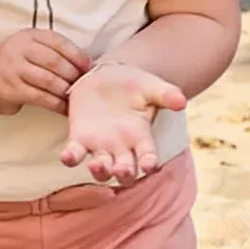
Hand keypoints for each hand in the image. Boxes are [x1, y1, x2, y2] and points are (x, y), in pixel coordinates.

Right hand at [0, 30, 90, 115]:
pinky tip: (66, 109)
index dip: (77, 54)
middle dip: (73, 74)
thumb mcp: (31, 47)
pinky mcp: (11, 90)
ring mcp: (13, 70)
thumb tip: (87, 65)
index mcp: (29, 35)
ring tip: (76, 96)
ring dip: (66, 90)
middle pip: (54, 61)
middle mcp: (19, 49)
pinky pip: (40, 98)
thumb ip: (54, 51)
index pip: (58, 41)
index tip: (90, 66)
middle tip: (85, 84)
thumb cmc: (17, 62)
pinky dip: (57, 104)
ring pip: (48, 80)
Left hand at [61, 63, 186, 184]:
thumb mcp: (150, 86)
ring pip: (100, 169)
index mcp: (141, 137)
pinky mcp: (79, 138)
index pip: (148, 156)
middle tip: (121, 170)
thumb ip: (166, 94)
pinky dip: (70, 158)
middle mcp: (121, 147)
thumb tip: (182, 101)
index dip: (149, 162)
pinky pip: (74, 154)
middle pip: (125, 171)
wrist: (106, 75)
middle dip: (123, 173)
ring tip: (96, 164)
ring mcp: (99, 145)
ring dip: (99, 171)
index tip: (149, 165)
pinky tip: (67, 156)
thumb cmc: (133, 84)